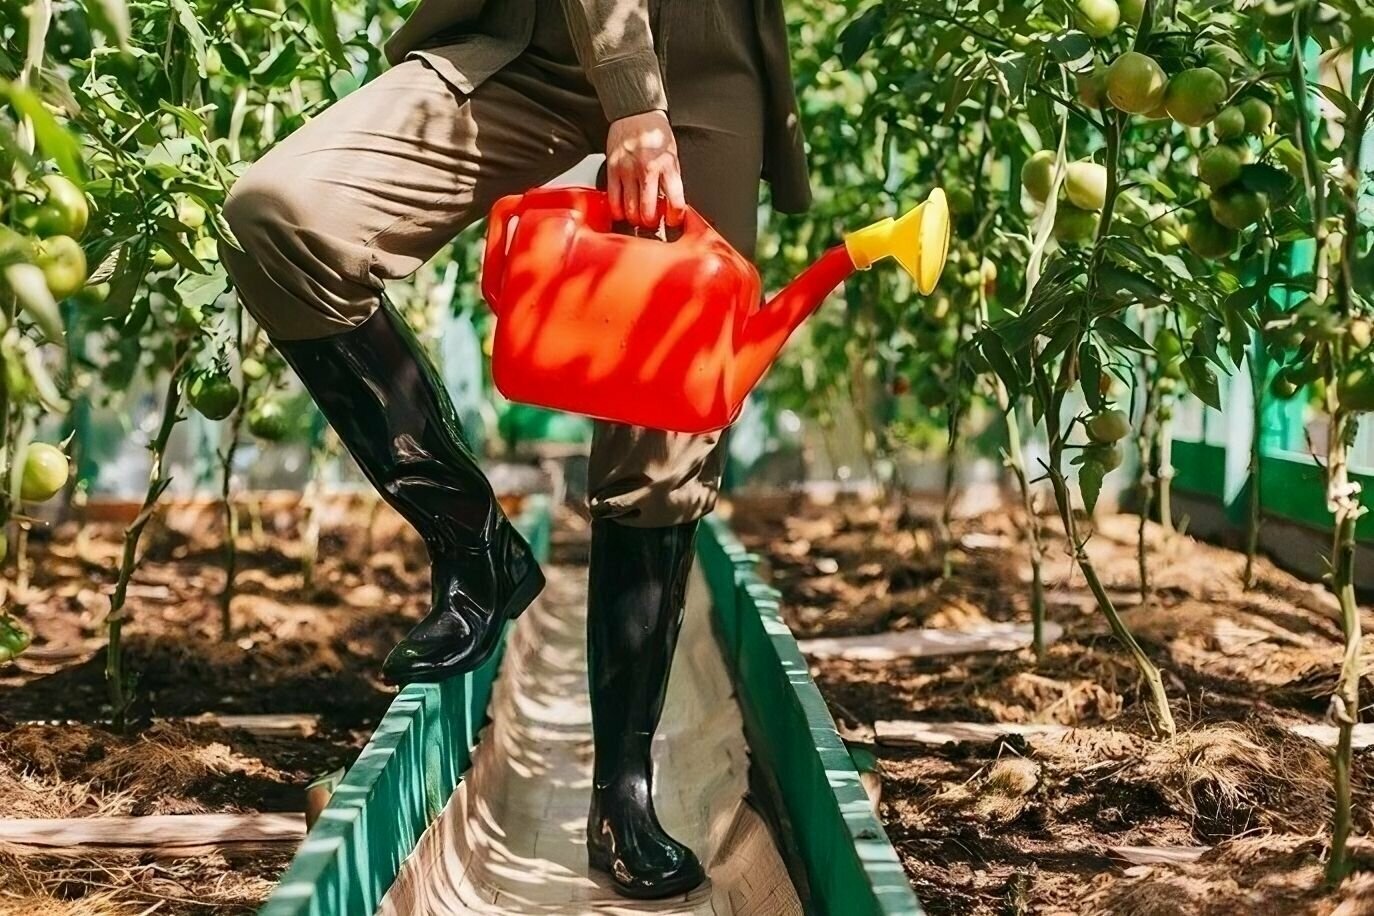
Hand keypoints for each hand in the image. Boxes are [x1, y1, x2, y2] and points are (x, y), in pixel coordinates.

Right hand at [606, 110, 685, 228]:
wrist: (636, 112)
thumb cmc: (656, 133)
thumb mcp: (673, 155)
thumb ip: (672, 180)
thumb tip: (671, 204)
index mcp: (668, 166)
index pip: (675, 203)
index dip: (674, 218)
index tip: (672, 220)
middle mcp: (648, 169)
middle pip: (648, 211)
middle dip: (650, 223)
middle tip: (651, 221)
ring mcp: (628, 170)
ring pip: (629, 209)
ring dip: (634, 218)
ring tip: (637, 215)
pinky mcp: (612, 168)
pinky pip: (613, 198)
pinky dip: (617, 210)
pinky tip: (622, 210)